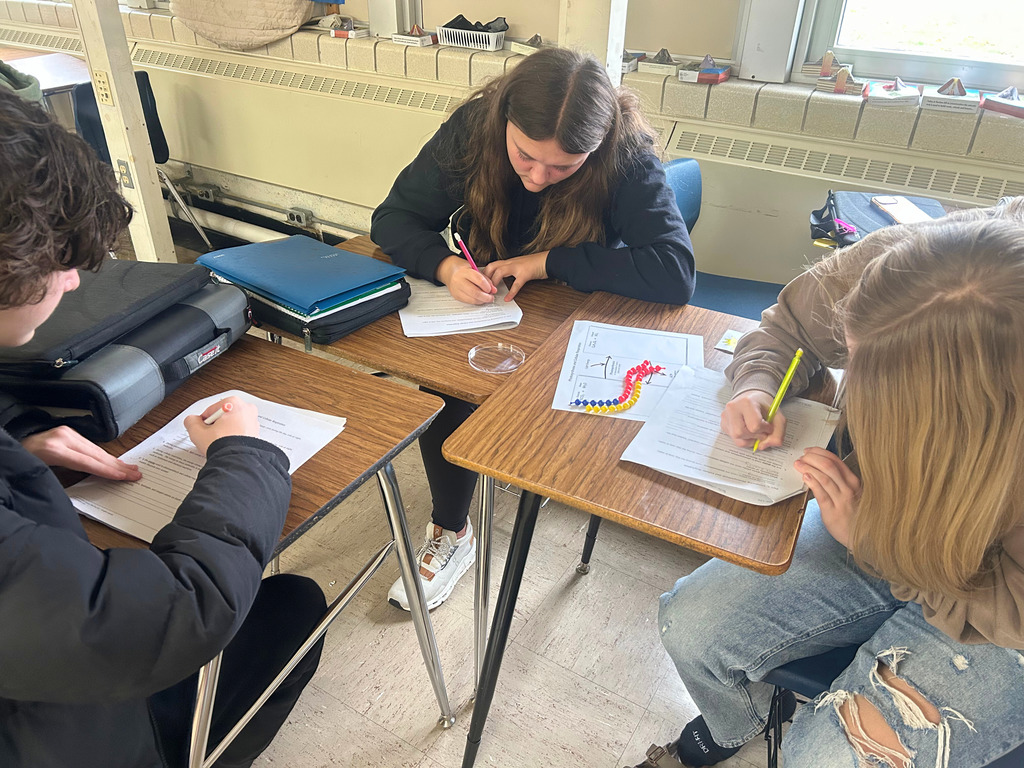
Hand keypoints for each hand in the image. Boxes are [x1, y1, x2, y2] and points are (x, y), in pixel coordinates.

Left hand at [21, 426, 141, 480]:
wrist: (9, 449)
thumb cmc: (22, 463)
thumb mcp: (39, 476)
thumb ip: (63, 482)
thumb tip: (86, 490)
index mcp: (54, 449)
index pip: (88, 462)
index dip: (108, 471)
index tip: (124, 476)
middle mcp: (61, 437)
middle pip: (96, 454)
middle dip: (117, 465)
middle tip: (136, 473)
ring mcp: (64, 433)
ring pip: (95, 449)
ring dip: (113, 460)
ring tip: (129, 468)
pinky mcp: (66, 432)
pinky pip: (89, 445)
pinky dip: (102, 455)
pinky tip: (113, 461)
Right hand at [184, 396, 259, 455]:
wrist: (237, 460)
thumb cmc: (223, 445)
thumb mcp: (197, 432)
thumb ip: (191, 421)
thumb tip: (191, 420)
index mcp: (234, 402)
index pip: (211, 410)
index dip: (204, 422)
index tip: (203, 430)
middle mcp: (247, 409)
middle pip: (223, 417)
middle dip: (216, 426)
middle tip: (211, 437)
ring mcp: (254, 421)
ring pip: (232, 425)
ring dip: (225, 432)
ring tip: (220, 443)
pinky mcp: (256, 433)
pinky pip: (240, 433)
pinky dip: (234, 438)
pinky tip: (228, 446)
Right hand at [437, 255, 495, 304]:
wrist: (450, 272)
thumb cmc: (464, 270)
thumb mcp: (475, 269)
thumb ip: (485, 279)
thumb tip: (493, 290)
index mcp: (464, 271)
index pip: (479, 280)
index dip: (487, 286)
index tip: (491, 289)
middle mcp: (458, 281)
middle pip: (475, 292)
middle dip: (486, 297)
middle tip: (491, 297)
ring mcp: (456, 289)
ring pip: (472, 299)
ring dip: (482, 300)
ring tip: (486, 298)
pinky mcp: (456, 296)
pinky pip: (468, 301)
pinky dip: (476, 301)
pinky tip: (479, 298)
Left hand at [481, 251, 548, 300]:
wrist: (549, 260)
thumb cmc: (535, 264)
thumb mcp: (519, 265)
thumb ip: (510, 271)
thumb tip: (501, 279)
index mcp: (509, 262)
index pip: (492, 265)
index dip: (485, 273)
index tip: (480, 282)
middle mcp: (511, 263)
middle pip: (492, 266)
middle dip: (486, 277)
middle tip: (483, 288)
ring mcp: (518, 267)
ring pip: (500, 272)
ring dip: (494, 282)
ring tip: (492, 292)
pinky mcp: (526, 274)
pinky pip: (516, 284)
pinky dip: (511, 292)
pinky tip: (508, 298)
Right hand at [720, 390, 786, 448]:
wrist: (751, 397)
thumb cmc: (763, 404)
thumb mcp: (776, 414)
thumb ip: (778, 431)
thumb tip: (766, 445)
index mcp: (746, 402)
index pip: (754, 425)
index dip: (765, 430)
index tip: (768, 426)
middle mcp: (732, 408)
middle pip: (741, 433)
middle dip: (755, 437)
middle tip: (762, 432)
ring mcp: (725, 417)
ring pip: (736, 439)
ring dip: (750, 440)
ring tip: (756, 433)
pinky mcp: (723, 424)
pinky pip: (733, 439)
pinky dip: (744, 439)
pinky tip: (748, 431)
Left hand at [795, 447, 859, 546]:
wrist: (862, 536)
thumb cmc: (853, 513)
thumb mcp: (851, 492)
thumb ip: (838, 480)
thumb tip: (818, 467)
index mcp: (853, 481)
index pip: (835, 460)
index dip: (819, 453)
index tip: (809, 451)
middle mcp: (848, 488)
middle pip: (828, 466)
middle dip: (812, 458)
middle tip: (801, 457)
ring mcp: (841, 499)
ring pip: (824, 477)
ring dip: (808, 468)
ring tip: (799, 464)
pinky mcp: (832, 511)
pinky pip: (821, 494)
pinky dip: (812, 483)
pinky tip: (805, 477)